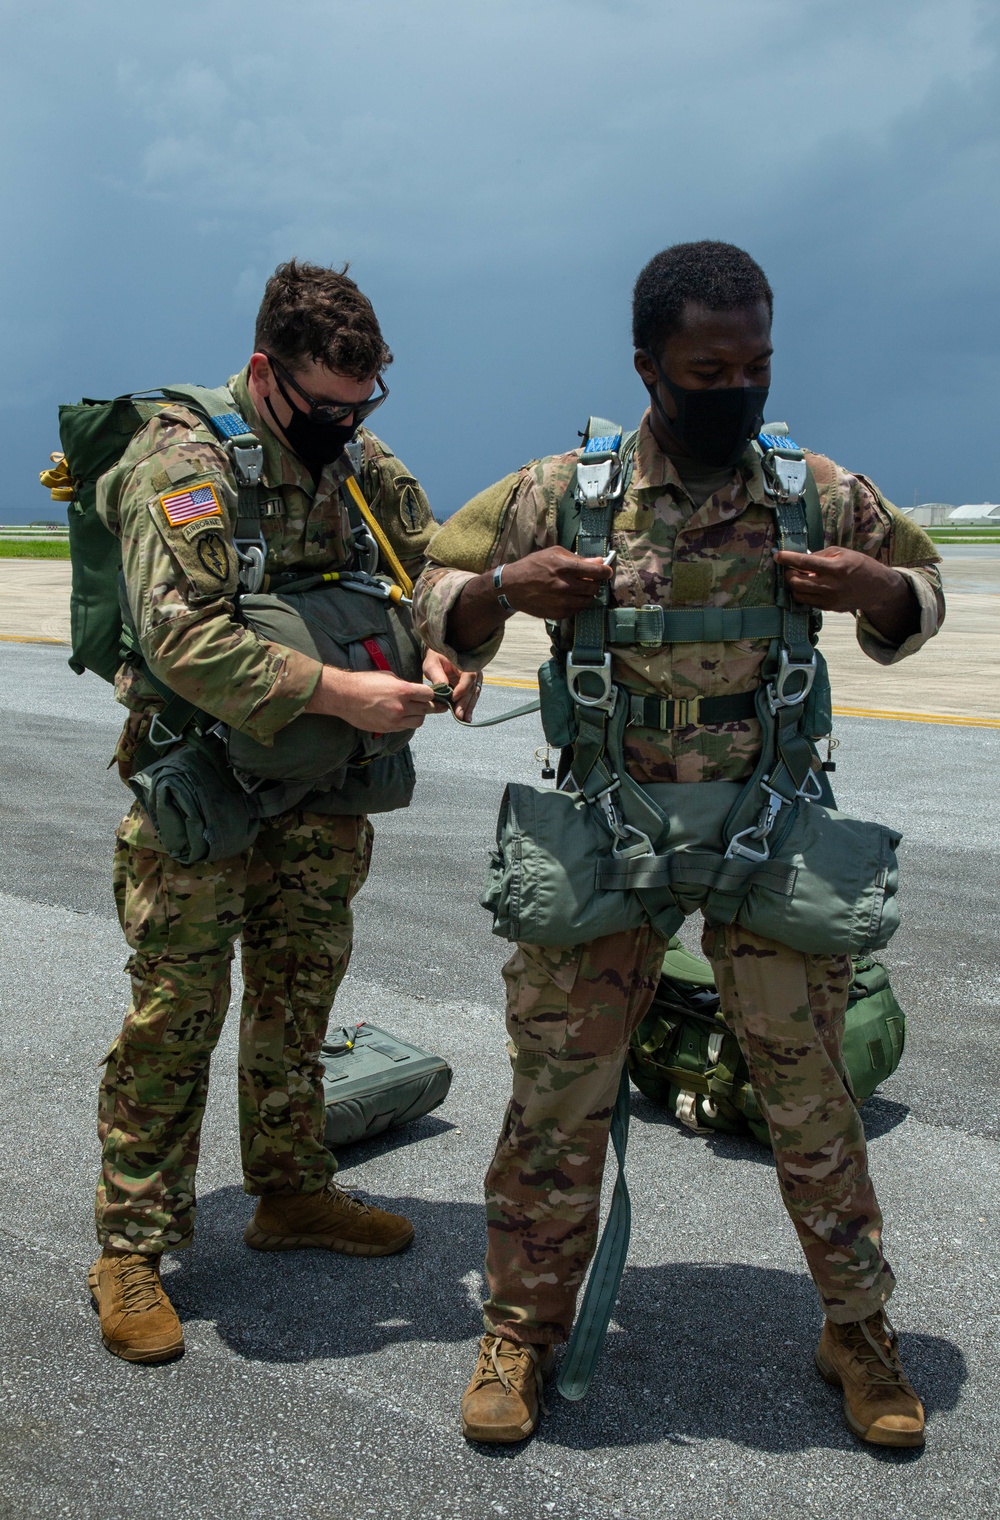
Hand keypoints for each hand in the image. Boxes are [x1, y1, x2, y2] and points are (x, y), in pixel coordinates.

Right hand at [305, 666, 437, 730]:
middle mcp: (401, 706)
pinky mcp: (388, 728)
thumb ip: (404, 685)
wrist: (344, 696)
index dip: (432, 693)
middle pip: (427, 709)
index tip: (432, 694)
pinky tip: (404, 716)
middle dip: (431, 706)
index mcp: (403, 690)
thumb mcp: (388, 676)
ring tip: (417, 711)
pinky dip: (407, 722)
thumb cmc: (364, 682)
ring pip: (419, 721)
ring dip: (420, 716)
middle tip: (438, 705)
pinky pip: (405, 727)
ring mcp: (395, 719)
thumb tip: (415, 691)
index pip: (429, 694)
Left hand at [421, 650, 482, 722]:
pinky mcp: (471, 686)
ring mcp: (474, 679)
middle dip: (465, 703)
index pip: (468, 676)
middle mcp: (473, 670)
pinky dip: (468, 707)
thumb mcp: (432, 664)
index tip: (453, 698)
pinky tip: (466, 718)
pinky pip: (471, 697)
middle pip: (472, 688)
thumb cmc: (435, 657)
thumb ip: (437, 675)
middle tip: (459, 715)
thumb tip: (443, 687)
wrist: (440, 656)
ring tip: (464, 719)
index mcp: (465, 662)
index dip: (462, 688)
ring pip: (473, 694)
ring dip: (468, 707)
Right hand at [495, 547, 612, 618]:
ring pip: (587, 600)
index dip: (605, 571)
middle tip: (588, 579)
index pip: (596, 572)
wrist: (512, 587)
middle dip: (594, 583)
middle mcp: (564, 585)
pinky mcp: (559, 613)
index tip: (607, 571)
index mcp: (564, 567)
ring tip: (576, 588)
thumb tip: (598, 562)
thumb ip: (577, 558)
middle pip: (593, 587)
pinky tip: (567, 596)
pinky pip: (577, 609)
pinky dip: (576, 603)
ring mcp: (562, 601)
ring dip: (586, 594)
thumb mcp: (553, 553)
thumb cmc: (532, 566)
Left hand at [775, 546, 919, 642]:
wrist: (877, 589)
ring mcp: (829, 599)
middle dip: (788, 574)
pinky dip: (803, 593)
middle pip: (796, 583)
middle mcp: (831, 586)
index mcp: (836, 568)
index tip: (777, 555)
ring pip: (798, 595)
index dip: (788, 559)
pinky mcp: (828, 608)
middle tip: (790, 568)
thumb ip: (821, 555)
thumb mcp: (843, 553)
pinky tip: (809, 585)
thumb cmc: (860, 565)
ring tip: (800, 577)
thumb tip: (801, 558)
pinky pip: (807, 602)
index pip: (805, 563)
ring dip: (794, 585)